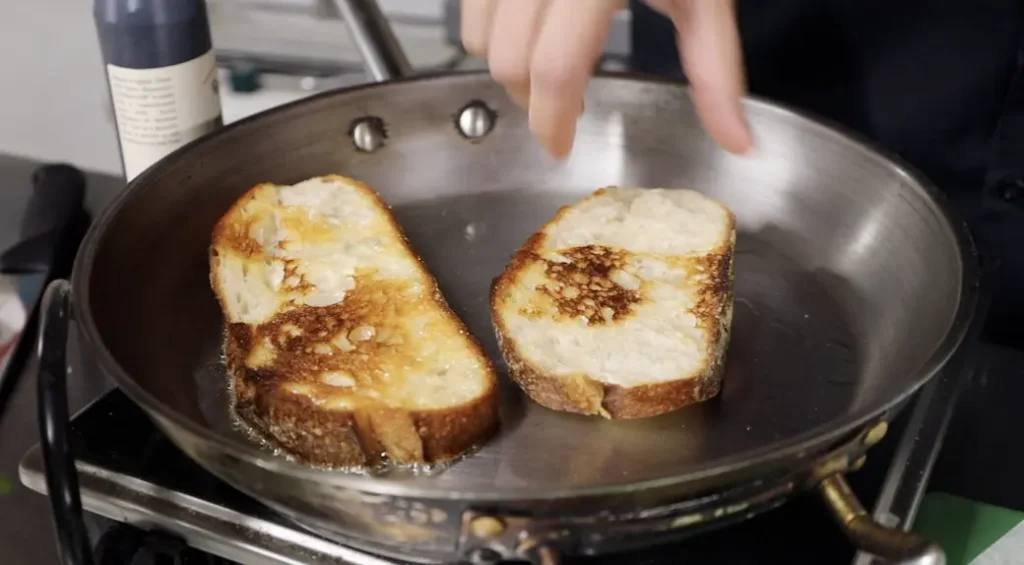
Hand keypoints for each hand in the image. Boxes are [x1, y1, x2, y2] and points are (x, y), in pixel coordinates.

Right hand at [461, 0, 752, 157]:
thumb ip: (715, 69)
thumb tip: (736, 140)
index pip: (555, 68)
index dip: (551, 120)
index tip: (561, 144)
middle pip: (508, 60)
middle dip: (531, 99)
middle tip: (566, 103)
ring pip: (476, 36)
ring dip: (507, 65)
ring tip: (550, 63)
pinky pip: (469, 6)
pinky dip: (492, 30)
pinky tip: (533, 28)